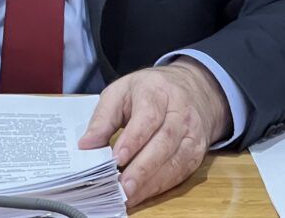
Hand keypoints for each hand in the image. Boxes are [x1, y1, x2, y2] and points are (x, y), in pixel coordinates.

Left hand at [78, 58, 228, 206]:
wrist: (192, 89)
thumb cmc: (149, 91)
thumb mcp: (121, 92)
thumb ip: (103, 118)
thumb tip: (86, 145)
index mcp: (158, 90)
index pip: (149, 115)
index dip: (134, 138)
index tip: (117, 158)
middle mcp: (180, 111)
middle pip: (164, 141)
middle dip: (142, 167)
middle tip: (122, 186)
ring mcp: (192, 132)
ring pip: (175, 160)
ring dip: (151, 182)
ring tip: (129, 195)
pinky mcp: (197, 151)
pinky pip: (181, 172)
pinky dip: (161, 186)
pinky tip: (142, 193)